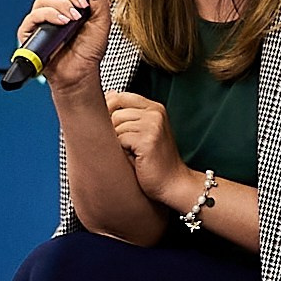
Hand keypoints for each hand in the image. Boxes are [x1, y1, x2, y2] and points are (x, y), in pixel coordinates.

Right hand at [17, 0, 113, 91]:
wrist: (81, 73)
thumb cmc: (89, 50)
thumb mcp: (102, 20)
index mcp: (68, 0)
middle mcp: (52, 6)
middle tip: (82, 6)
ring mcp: (40, 19)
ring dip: (61, 4)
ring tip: (74, 19)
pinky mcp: (30, 32)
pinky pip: (34, 15)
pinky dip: (49, 15)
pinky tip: (62, 22)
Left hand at [105, 91, 191, 207]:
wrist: (173, 184)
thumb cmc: (154, 162)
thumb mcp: (143, 133)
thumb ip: (128, 116)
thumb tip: (107, 95)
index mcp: (155, 108)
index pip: (120, 96)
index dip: (107, 110)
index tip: (108, 127)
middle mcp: (155, 113)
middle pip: (115, 112)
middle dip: (112, 131)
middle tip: (123, 147)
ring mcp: (153, 125)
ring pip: (116, 125)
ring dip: (117, 142)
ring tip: (130, 153)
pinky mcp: (148, 139)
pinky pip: (120, 139)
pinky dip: (122, 151)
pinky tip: (134, 158)